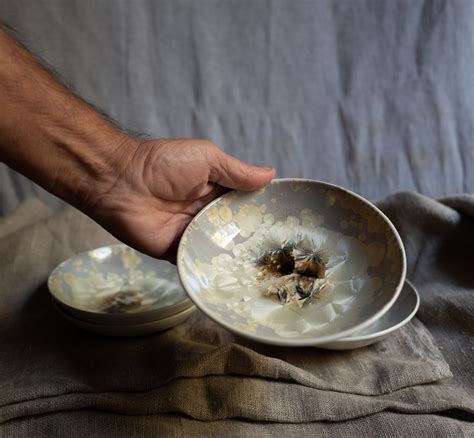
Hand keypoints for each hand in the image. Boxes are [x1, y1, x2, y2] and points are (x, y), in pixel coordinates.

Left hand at [85, 138, 274, 260]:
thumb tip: (271, 174)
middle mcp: (208, 215)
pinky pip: (199, 264)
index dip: (264, 214)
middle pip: (237, 232)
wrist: (119, 182)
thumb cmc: (162, 163)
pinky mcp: (177, 253)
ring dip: (237, 258)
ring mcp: (193, 235)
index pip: (246, 206)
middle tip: (283, 255)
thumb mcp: (207, 159)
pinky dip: (212, 271)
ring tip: (266, 272)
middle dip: (254, 242)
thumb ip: (237, 171)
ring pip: (221, 251)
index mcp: (217, 191)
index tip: (288, 224)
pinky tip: (235, 280)